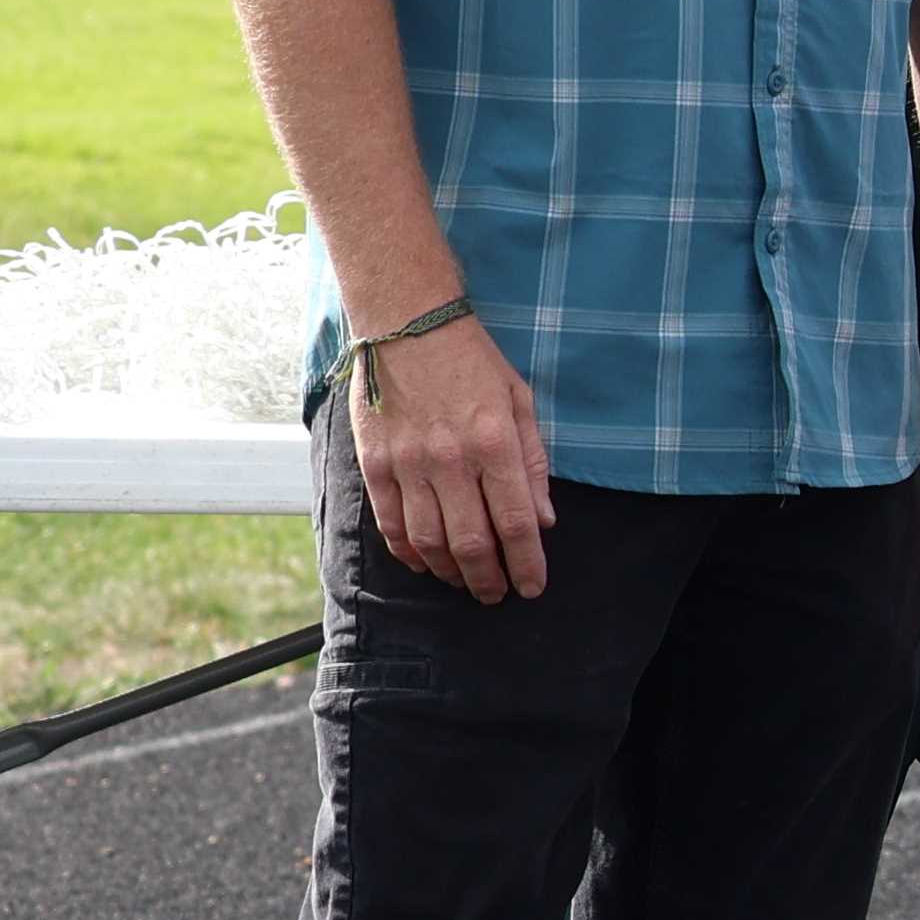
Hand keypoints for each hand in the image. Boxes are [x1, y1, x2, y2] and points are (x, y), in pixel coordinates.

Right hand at [352, 311, 554, 603]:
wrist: (406, 324)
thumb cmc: (473, 361)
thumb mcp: (520, 402)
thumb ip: (533, 463)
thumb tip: (544, 520)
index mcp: (494, 444)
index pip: (516, 522)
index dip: (527, 563)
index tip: (533, 587)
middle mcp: (450, 459)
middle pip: (472, 542)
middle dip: (489, 579)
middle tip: (498, 595)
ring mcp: (408, 463)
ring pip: (428, 540)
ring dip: (450, 572)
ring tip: (465, 583)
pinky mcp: (375, 462)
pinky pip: (391, 522)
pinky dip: (408, 551)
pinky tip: (424, 562)